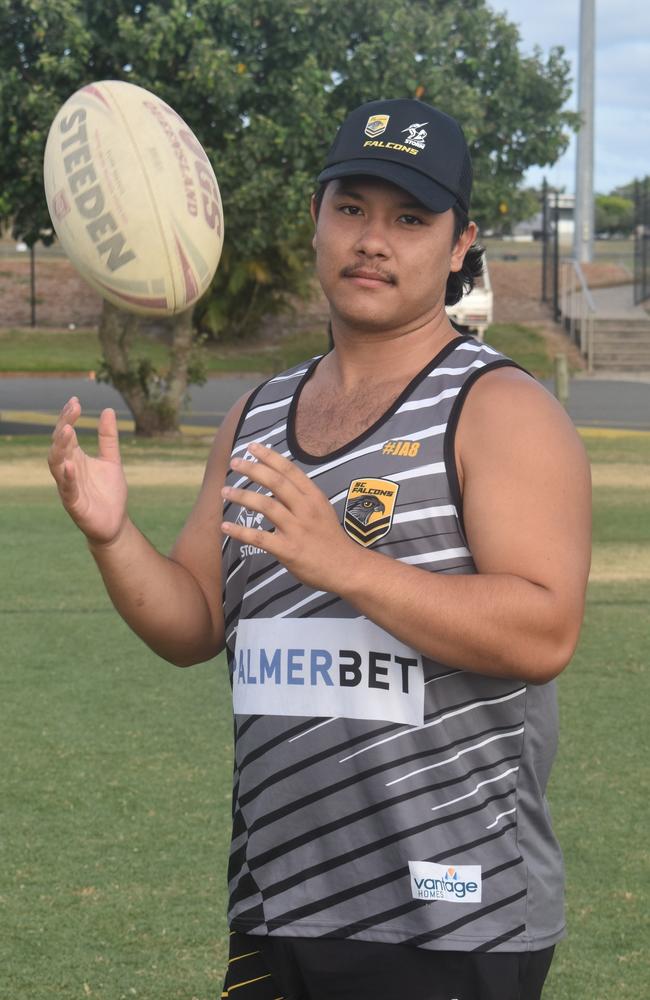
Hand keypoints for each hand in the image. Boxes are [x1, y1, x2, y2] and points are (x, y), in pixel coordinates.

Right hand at [48, 397, 127, 545]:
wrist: (115, 523)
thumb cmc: (109, 492)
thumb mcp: (112, 460)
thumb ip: (108, 438)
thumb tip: (108, 410)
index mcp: (76, 458)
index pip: (67, 434)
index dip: (68, 417)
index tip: (75, 401)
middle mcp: (68, 470)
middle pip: (59, 444)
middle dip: (64, 426)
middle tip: (72, 410)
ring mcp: (68, 486)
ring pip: (57, 464)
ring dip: (61, 447)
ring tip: (68, 430)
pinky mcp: (74, 503)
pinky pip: (67, 489)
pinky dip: (67, 477)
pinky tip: (69, 465)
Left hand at [221, 443, 361, 593]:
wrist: (346, 568)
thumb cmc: (330, 539)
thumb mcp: (322, 510)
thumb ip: (302, 496)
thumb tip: (278, 481)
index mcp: (314, 497)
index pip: (290, 470)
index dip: (270, 457)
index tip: (253, 447)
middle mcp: (305, 509)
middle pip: (276, 482)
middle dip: (253, 469)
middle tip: (234, 462)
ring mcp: (297, 529)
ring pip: (266, 506)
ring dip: (242, 496)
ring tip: (225, 491)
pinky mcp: (288, 550)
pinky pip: (259, 538)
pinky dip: (240, 531)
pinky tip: (225, 526)